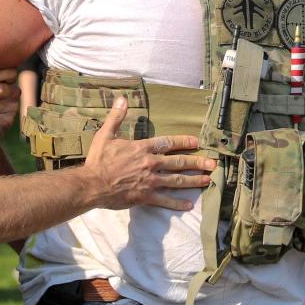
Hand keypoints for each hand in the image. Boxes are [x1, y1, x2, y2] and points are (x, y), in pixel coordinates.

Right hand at [82, 97, 214, 210]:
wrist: (92, 184)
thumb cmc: (98, 160)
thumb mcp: (105, 135)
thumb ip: (116, 117)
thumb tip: (122, 99)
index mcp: (142, 148)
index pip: (167, 143)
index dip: (183, 141)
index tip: (196, 142)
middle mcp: (150, 164)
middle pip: (178, 162)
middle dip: (196, 162)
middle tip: (212, 163)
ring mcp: (150, 181)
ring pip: (176, 181)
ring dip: (193, 180)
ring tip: (207, 180)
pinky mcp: (145, 196)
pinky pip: (165, 200)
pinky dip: (177, 203)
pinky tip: (188, 204)